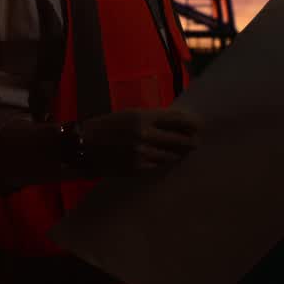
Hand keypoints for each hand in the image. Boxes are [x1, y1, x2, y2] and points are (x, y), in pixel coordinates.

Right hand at [80, 107, 202, 175]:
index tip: (199, 125)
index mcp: (143, 116)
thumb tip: (175, 124)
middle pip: (178, 138)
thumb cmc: (106, 126)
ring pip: (170, 155)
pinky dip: (164, 162)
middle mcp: (145, 134)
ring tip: (184, 153)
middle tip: (196, 142)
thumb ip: (151, 118)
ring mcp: (142, 153)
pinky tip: (167, 161)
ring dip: (179, 154)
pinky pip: (158, 166)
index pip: (176, 119)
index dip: (191, 123)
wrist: (83, 146)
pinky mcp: (137, 168)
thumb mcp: (128, 115)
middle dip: (189, 141)